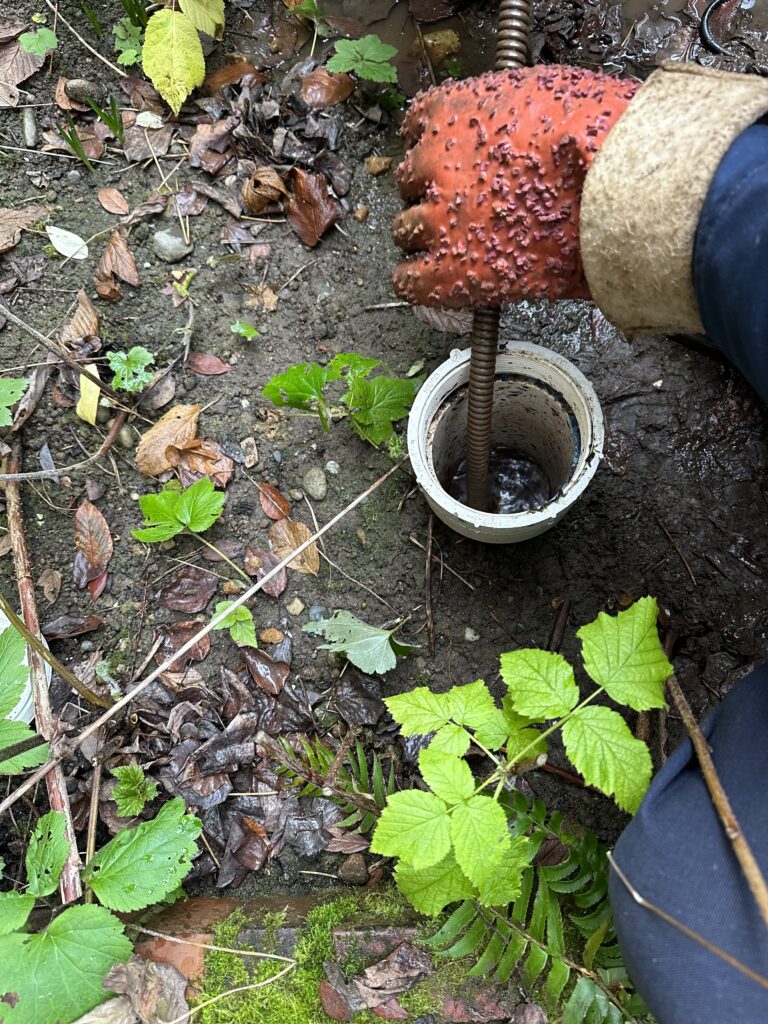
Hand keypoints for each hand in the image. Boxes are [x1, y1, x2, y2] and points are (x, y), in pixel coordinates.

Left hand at [391, 66, 638, 307]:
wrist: (614, 192)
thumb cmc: (594, 138)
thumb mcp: (544, 95)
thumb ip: (507, 117)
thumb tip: (510, 135)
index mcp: (450, 114)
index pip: (416, 127)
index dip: (437, 148)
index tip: (455, 160)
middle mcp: (431, 164)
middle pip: (409, 180)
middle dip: (435, 192)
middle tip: (471, 207)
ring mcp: (435, 220)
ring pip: (405, 230)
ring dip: (427, 237)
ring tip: (465, 245)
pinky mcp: (444, 273)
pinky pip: (408, 281)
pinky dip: (420, 282)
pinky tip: (444, 280)